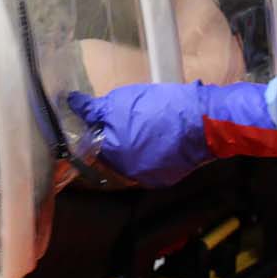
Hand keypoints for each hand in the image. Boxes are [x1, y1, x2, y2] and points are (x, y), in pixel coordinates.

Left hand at [69, 83, 213, 186]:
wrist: (203, 121)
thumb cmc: (162, 107)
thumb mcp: (124, 99)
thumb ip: (95, 108)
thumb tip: (73, 103)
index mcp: (112, 152)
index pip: (91, 142)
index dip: (96, 127)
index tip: (99, 116)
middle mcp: (126, 171)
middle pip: (109, 154)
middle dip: (113, 137)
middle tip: (127, 117)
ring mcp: (147, 177)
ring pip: (130, 160)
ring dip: (132, 145)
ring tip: (146, 126)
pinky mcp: (165, 178)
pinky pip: (150, 165)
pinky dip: (151, 153)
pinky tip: (159, 137)